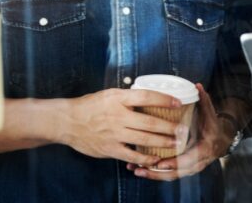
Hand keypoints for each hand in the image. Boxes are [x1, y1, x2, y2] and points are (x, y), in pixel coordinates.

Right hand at [59, 88, 186, 167]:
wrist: (68, 121)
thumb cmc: (90, 106)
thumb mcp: (109, 94)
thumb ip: (128, 98)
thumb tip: (149, 98)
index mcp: (118, 98)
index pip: (146, 96)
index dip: (164, 99)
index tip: (178, 102)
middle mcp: (118, 115)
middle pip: (150, 121)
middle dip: (169, 126)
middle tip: (183, 129)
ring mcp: (114, 133)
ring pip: (144, 139)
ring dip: (163, 142)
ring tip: (176, 143)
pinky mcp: (110, 148)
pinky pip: (132, 155)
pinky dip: (145, 157)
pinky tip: (156, 158)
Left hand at [127, 84, 231, 180]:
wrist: (220, 140)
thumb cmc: (212, 125)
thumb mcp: (210, 113)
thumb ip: (204, 101)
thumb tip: (197, 86)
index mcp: (204, 149)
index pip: (189, 160)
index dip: (174, 163)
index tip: (160, 162)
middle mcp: (197, 162)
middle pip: (177, 172)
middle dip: (157, 173)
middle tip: (141, 168)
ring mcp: (190, 168)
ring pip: (171, 176)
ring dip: (153, 175)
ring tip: (136, 171)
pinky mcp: (183, 169)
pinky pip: (168, 174)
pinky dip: (154, 173)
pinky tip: (139, 170)